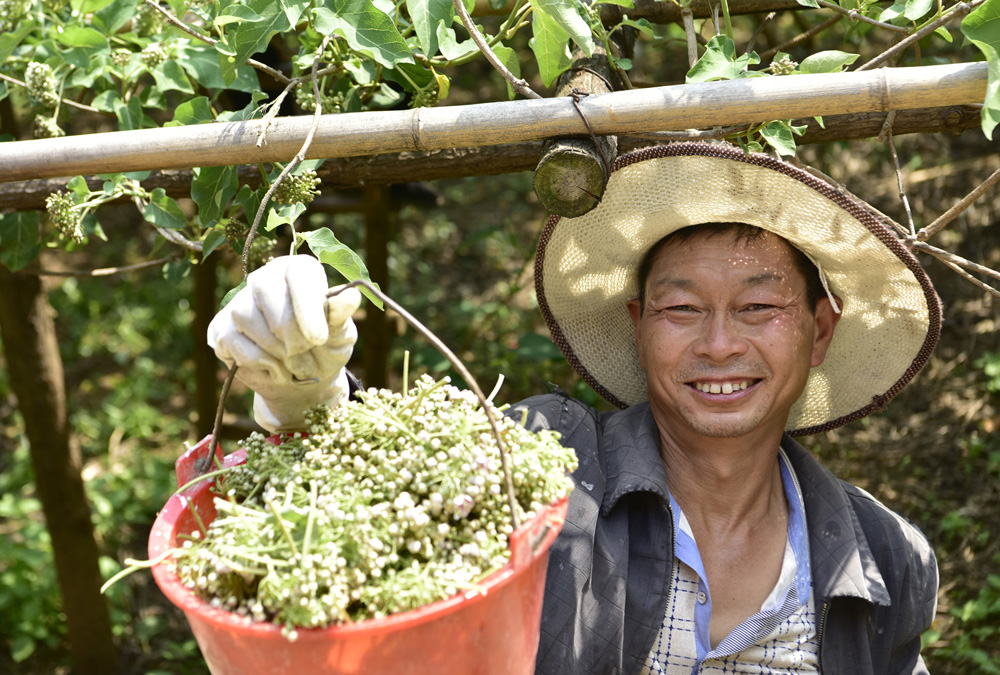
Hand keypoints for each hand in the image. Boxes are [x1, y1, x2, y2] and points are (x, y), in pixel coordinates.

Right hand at [207, 255, 361, 432]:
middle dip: (290, 332)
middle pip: (266, 291)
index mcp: (299, 271)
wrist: (303, 379)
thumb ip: (341, 315)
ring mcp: (240, 302)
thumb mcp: (340, 334)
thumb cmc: (325, 349)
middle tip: (307, 356)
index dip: (307, 306)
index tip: (318, 339)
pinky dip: (258, 362)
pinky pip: (231, 339)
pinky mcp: (222, 327)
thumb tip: (352, 295)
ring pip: (245, 315)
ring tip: (297, 366)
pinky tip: (276, 369)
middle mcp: (266, 278)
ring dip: (275, 350)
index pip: (297, 272)